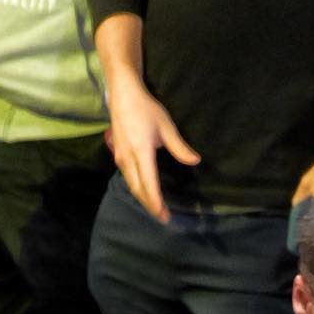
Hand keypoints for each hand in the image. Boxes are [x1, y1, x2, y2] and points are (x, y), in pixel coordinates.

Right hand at [105, 75, 199, 223]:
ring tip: (155, 209)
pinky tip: (145, 193)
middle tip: (163, 218)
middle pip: (138, 190)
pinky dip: (138, 190)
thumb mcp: (166, 126)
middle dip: (150, 206)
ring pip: (132, 186)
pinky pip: (128, 179)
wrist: (122, 96)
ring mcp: (120, 159)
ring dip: (143, 199)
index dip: (156, 202)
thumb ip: (179, 147)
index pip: (149, 184)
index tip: (164, 215)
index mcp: (141, 152)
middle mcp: (128, 159)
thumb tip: (195, 161)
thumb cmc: (146, 109)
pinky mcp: (118, 157)